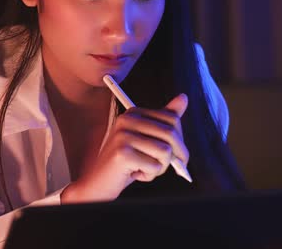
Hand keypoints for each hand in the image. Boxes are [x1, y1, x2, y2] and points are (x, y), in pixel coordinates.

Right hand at [61, 94, 188, 202]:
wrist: (99, 182)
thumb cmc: (126, 162)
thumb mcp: (147, 139)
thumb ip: (164, 120)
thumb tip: (183, 98)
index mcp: (133, 113)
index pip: (172, 119)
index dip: (179, 141)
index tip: (177, 155)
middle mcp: (126, 120)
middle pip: (170, 133)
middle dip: (175, 155)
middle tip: (162, 166)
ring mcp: (123, 136)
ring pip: (165, 151)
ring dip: (159, 167)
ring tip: (143, 168)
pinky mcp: (122, 153)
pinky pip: (154, 166)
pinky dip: (149, 175)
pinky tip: (135, 173)